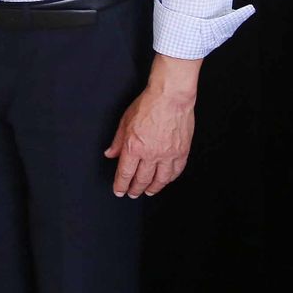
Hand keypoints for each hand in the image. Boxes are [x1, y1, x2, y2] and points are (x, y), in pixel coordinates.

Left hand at [104, 56, 200, 196]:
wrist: (171, 98)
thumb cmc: (148, 105)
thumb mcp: (125, 121)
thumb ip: (118, 141)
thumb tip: (111, 154)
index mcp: (134, 147)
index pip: (125, 173)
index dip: (121, 185)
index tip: (119, 191)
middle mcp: (151, 154)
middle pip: (142, 179)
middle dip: (135, 189)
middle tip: (132, 194)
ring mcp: (168, 154)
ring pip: (160, 179)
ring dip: (153, 188)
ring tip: (148, 191)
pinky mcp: (182, 152)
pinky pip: (176, 171)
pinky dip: (169, 179)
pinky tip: (165, 180)